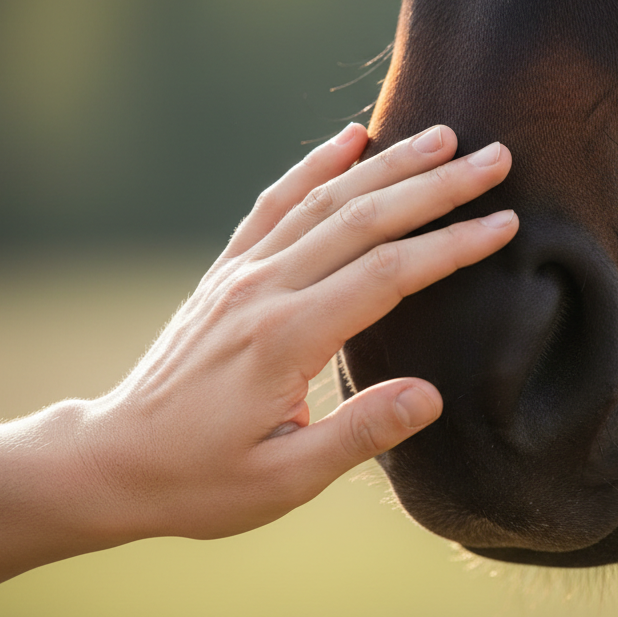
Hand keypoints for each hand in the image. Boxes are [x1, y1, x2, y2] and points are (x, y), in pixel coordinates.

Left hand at [78, 123, 516, 540]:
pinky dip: (314, 165)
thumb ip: (359, 434)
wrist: (114, 459)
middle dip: (435, 185)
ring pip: (323, 200)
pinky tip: (347, 137)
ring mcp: (240, 275)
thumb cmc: (201, 480)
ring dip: (387, 164)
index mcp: (285, 340)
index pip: (386, 274)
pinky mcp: (226, 274)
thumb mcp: (284, 479)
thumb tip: (430, 396)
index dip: (450, 245)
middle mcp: (262, 291)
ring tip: (442, 136)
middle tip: (496, 158)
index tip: (503, 223)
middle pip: (362, 219)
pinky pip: (275, 203)